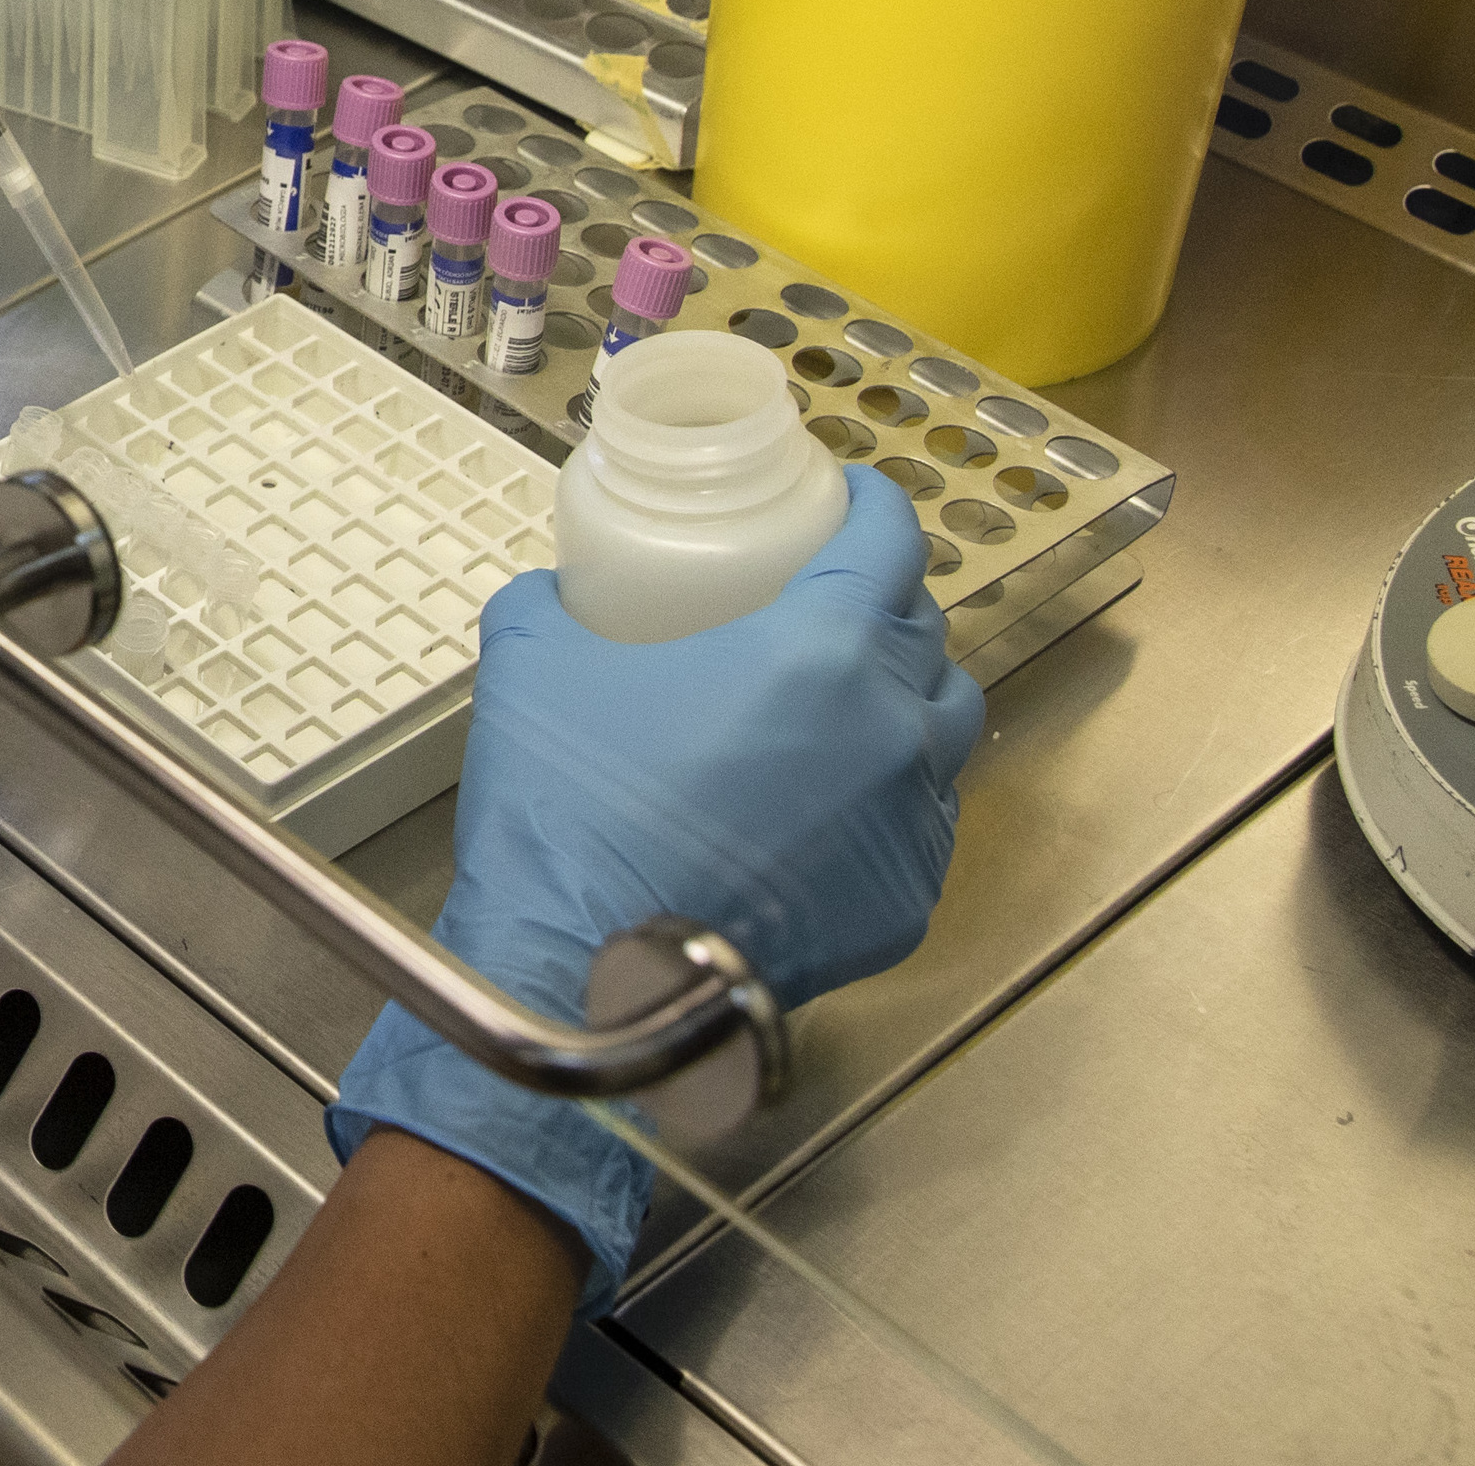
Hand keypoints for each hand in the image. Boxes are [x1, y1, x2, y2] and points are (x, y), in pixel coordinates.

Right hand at [328, 471, 985, 1308]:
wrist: (586, 974)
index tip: (850, 498)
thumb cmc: (572, 809)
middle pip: (928, 638)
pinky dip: (884, 798)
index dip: (874, 508)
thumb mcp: (532, 664)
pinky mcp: (903, 905)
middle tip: (825, 599)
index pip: (892, 546)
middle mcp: (892, 731)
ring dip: (901, 702)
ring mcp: (908, 826)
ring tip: (838, 704)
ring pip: (942, 735)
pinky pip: (917, 827)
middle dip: (885, 606)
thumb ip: (552, 606)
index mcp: (823, 651)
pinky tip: (823, 804)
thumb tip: (555, 594)